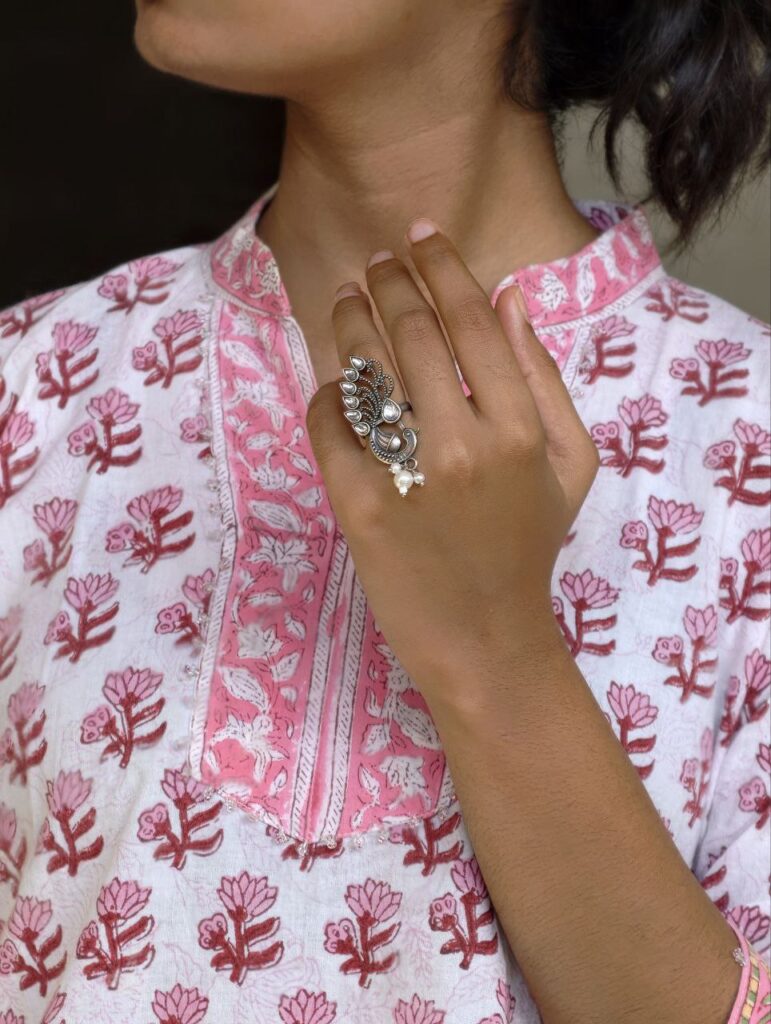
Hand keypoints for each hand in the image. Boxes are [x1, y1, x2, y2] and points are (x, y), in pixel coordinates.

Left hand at [306, 219, 599, 706]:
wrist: (484, 639)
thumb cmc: (528, 547)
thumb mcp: (569, 465)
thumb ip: (543, 379)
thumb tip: (510, 298)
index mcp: (520, 430)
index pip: (472, 322)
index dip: (442, 267)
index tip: (420, 235)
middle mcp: (462, 445)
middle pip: (412, 335)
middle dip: (389, 283)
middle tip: (375, 264)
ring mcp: (406, 478)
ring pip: (365, 371)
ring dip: (350, 321)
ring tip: (345, 297)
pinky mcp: (358, 507)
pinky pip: (328, 426)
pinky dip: (327, 396)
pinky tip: (334, 383)